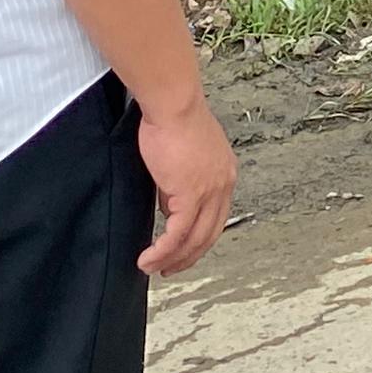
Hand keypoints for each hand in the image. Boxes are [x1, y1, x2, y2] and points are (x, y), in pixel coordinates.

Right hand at [136, 93, 238, 276]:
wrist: (173, 104)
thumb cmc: (173, 119)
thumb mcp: (182, 156)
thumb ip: (179, 182)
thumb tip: (169, 205)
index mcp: (224, 173)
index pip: (216, 217)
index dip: (198, 238)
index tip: (181, 250)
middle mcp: (223, 184)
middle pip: (209, 234)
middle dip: (188, 257)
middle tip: (169, 269)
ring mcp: (210, 191)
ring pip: (194, 240)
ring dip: (172, 259)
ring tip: (153, 268)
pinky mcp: (191, 194)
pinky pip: (177, 235)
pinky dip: (162, 252)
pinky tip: (148, 259)